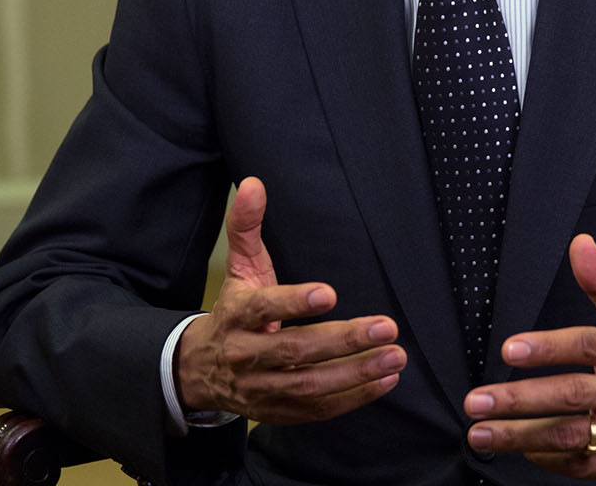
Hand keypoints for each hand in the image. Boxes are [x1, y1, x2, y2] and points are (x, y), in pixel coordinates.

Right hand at [176, 177, 405, 423]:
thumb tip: (255, 184)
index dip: (293, 302)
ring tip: (395, 357)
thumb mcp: (239, 268)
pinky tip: (383, 380)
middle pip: (294, 351)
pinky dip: (352, 398)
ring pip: (309, 386)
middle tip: (386, 327)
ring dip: (355, 374)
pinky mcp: (278, 412)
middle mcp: (245, 355)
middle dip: (343, 340)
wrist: (201, 370)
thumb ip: (247, 225)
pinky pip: (317, 410)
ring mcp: (261, 388)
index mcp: (235, 315)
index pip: (262, 308)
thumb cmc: (233, 312)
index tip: (330, 293)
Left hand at [462, 235, 595, 481]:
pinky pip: (585, 465)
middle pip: (571, 395)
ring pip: (572, 435)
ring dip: (522, 437)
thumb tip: (580, 244)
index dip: (547, 346)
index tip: (509, 349)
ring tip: (482, 433)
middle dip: (519, 399)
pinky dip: (551, 460)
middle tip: (477, 401)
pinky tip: (523, 452)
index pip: (587, 345)